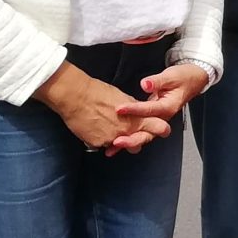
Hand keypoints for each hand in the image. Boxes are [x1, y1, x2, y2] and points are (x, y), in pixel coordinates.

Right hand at [37, 62, 158, 152]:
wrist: (75, 97)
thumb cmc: (98, 92)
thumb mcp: (123, 97)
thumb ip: (135, 108)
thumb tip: (141, 112)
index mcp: (135, 119)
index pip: (158, 128)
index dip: (161, 129)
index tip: (162, 130)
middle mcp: (125, 132)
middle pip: (138, 143)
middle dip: (135, 140)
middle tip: (128, 131)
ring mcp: (111, 139)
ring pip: (119, 145)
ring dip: (116, 139)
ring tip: (105, 124)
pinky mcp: (97, 143)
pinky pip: (103, 145)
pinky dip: (101, 138)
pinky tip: (95, 127)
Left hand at [112, 61, 209, 152]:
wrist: (192, 81)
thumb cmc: (183, 78)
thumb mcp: (172, 76)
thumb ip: (157, 81)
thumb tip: (145, 84)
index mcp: (168, 107)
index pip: (149, 110)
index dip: (134, 110)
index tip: (119, 109)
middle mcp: (163, 118)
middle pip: (148, 133)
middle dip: (132, 139)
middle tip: (117, 141)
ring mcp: (156, 121)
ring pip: (143, 136)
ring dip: (128, 143)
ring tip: (112, 149)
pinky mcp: (151, 121)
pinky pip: (139, 132)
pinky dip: (128, 138)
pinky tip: (115, 144)